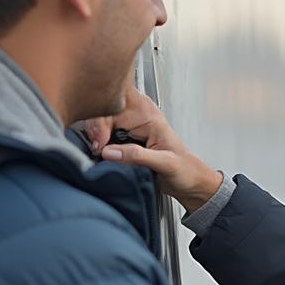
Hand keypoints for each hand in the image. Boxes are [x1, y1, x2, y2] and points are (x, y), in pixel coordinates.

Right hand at [85, 88, 222, 212]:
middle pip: (104, 110)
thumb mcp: (165, 163)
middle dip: (95, 127)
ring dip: (94, 136)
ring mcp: (128, 130)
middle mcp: (137, 119)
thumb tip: (109, 151)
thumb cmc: (187, 171)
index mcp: (149, 116)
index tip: (101, 137)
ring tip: (99, 152)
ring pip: (100, 123)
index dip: (105, 114)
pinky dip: (96, 144)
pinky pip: (102, 137)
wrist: (190, 185)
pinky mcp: (123, 143)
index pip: (119, 99)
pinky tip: (99, 154)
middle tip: (98, 148)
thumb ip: (138, 155)